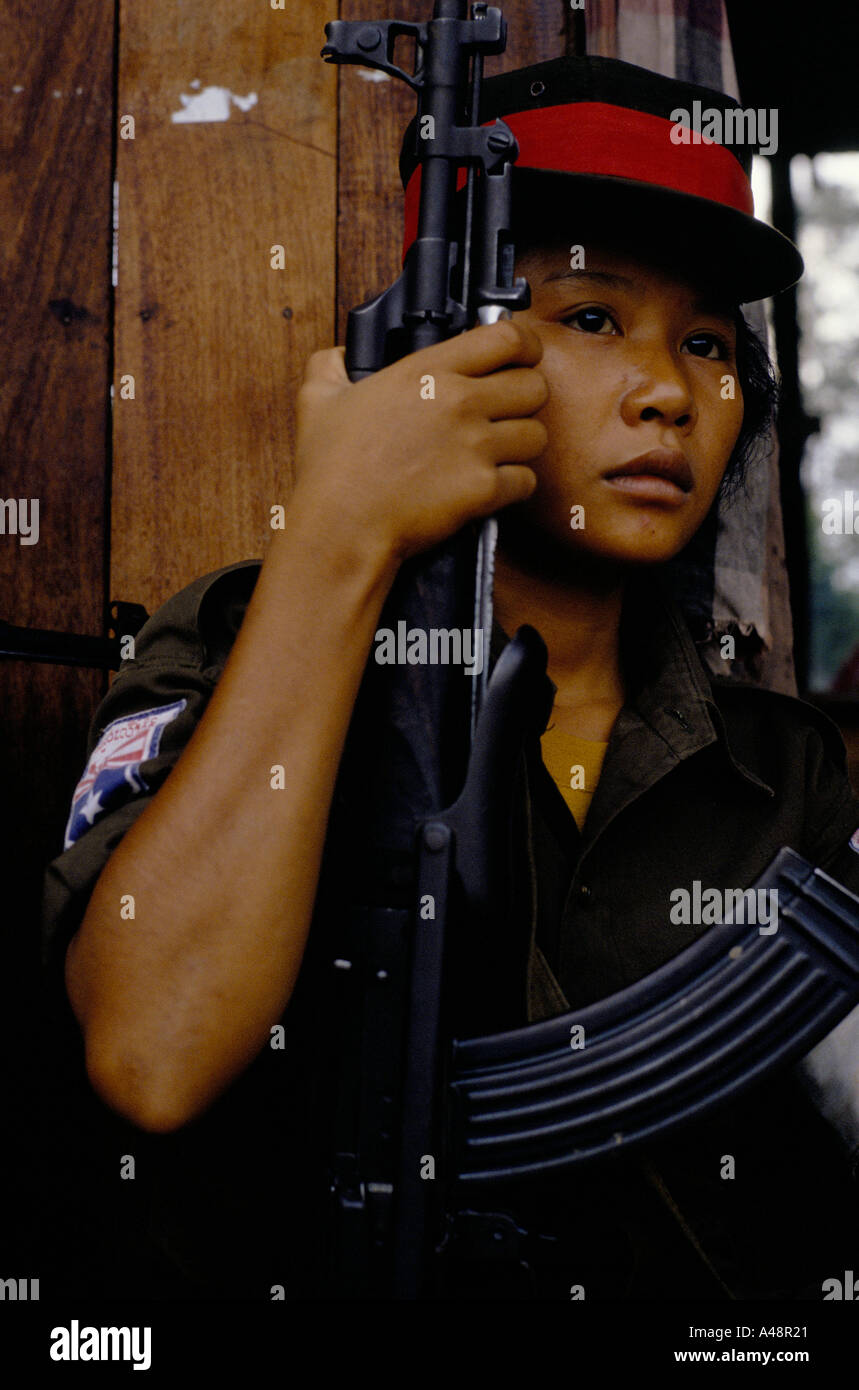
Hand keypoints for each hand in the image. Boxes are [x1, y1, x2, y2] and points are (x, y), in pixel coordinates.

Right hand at [290, 318, 547, 563]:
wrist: (342, 526)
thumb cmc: (330, 470)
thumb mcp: (317, 400)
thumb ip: (330, 365)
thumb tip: (338, 356)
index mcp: (427, 371)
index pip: (507, 338)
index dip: (525, 345)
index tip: (522, 355)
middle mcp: (460, 402)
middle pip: (535, 386)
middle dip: (526, 399)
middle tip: (508, 412)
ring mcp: (475, 446)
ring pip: (537, 435)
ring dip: (522, 445)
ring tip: (500, 454)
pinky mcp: (484, 489)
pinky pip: (526, 481)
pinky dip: (514, 487)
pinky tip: (492, 488)